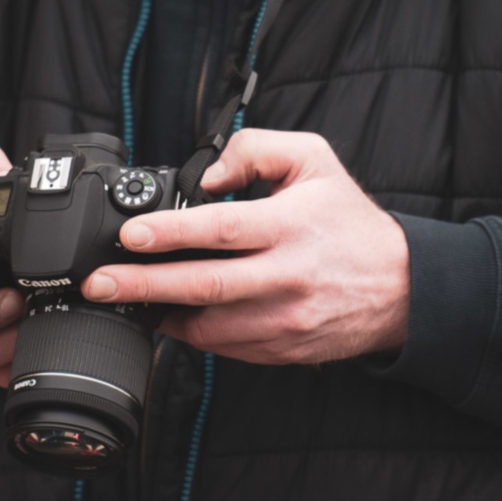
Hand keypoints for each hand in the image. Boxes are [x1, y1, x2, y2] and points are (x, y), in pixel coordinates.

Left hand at [81, 129, 409, 364]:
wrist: (401, 287)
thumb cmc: (349, 223)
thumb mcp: (315, 160)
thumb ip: (256, 150)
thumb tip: (204, 178)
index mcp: (292, 226)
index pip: (223, 229)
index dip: (171, 233)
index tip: (130, 235)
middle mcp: (288, 277)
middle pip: (205, 286)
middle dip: (144, 285)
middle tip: (100, 283)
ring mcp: (285, 319)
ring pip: (211, 325)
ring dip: (162, 314)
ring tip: (126, 300)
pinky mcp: (283, 349)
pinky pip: (226, 347)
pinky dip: (194, 333)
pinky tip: (172, 316)